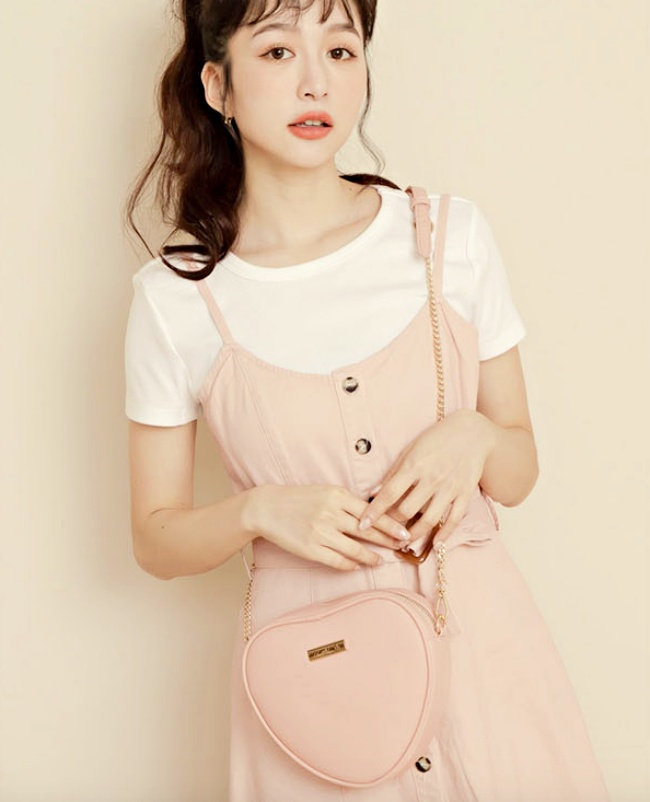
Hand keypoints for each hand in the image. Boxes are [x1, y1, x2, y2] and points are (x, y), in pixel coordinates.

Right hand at [245, 484, 412, 570]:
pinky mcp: (310, 549)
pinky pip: (338, 561)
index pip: (372, 511)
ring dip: (372, 556)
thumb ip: (348, 502)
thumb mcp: (326, 491)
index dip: (391, 524)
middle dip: (388, 540)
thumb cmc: (299, 498)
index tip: (405, 531)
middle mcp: (331, 513)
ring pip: (355, 549)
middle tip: (402, 547)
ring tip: (381, 560)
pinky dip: (351, 564)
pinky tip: (359, 565)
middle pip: (368, 531)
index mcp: (337, 495)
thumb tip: (375, 514)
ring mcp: (320, 532)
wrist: (267, 507)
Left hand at [358, 410, 497, 544]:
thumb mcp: (411, 450)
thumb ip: (393, 473)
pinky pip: (454, 519)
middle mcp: (432, 478)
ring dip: (414, 534)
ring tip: (403, 541)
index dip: (375, 511)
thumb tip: (373, 494)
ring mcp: (450, 487)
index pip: (390, 493)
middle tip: (384, 532)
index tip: (363, 525)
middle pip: (407, 510)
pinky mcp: (466, 493)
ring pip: (429, 520)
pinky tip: (435, 544)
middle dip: (392, 525)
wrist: (472, 431)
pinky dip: (445, 534)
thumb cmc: (436, 439)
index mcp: (415, 465)